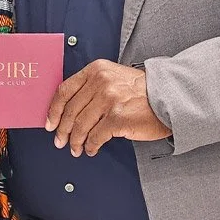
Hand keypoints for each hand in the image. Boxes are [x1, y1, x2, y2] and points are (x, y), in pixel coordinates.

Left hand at [46, 59, 170, 156]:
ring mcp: (109, 100)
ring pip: (81, 125)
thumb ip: (92, 87)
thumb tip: (69, 110)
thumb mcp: (113, 77)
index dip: (53, 110)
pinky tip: (91, 149)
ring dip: (75, 141)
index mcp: (96, 70)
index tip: (50, 123)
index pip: (64, 90)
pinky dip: (90, 146)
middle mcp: (100, 82)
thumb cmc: (142, 90)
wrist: (169, 96)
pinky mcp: (118, 118)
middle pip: (71, 110)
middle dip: (62, 130)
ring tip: (76, 149)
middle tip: (60, 141)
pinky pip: (96, 136)